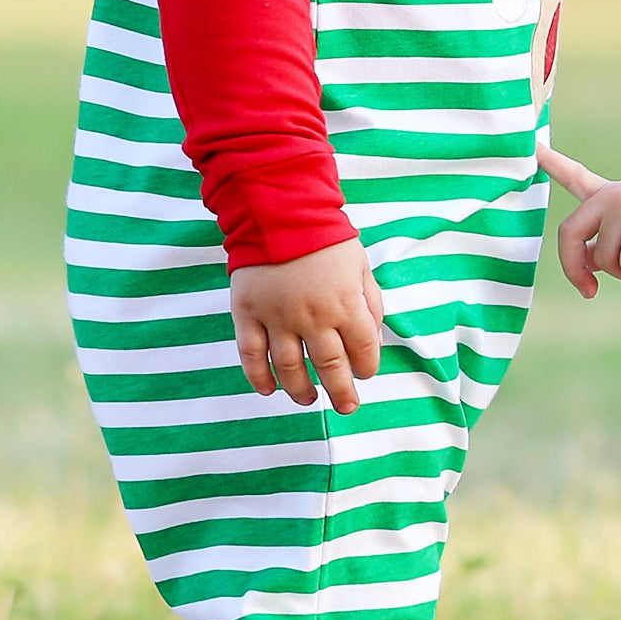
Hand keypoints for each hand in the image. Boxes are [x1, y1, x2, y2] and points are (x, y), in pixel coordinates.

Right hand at [231, 241, 384, 413]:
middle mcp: (313, 317)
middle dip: (341, 392)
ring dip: (300, 390)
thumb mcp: (362, 267)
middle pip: (330, 366)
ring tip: (308, 401)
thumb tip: (373, 339)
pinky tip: (268, 390)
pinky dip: (258, 376)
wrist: (281, 211)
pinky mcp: (248, 313)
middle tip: (347, 408)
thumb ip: (371, 304)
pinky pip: (251, 353)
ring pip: (289, 367)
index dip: (367, 367)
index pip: (363, 350)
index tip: (365, 373)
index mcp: (346, 304)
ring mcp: (278, 317)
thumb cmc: (327, 239)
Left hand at [542, 147, 620, 295]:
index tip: (529, 146)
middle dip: (575, 270)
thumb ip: (607, 245)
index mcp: (613, 195)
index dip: (550, 163)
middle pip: (569, 235)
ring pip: (603, 261)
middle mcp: (616, 195)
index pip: (574, 177)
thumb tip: (583, 264)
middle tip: (589, 291)